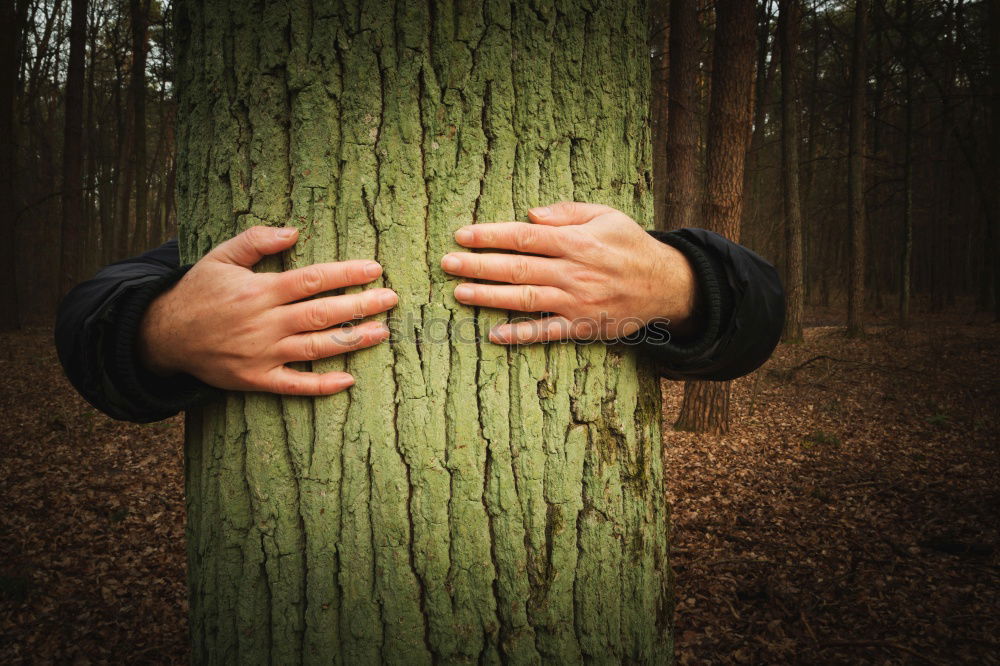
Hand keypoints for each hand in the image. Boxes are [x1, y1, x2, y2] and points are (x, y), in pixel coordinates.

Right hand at [138, 226, 397, 394]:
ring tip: (382, 332)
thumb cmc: (198, 292)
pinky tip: (348, 380)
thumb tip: (294, 231)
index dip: (347, 274)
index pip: (313, 280)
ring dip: (353, 340)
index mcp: (259, 290)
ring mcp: (262, 354)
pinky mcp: (256, 380)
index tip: (374, 269)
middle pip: (323, 313)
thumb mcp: (220, 257)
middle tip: (391, 299)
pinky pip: (295, 385)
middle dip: (361, 305)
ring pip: (317, 347)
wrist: (164, 336)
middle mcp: (265, 323)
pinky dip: (322, 385)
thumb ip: (256, 241)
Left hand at [440, 202, 699, 343]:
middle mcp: (573, 272)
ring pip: (525, 299)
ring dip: (489, 297)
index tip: (461, 235)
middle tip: (446, 263)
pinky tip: (495, 334)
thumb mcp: (606, 216)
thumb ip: (567, 213)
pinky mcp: (582, 326)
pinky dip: (521, 334)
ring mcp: (576, 302)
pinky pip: (546, 332)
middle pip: (517, 268)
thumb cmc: (630, 245)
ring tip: (459, 293)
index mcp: (576, 241)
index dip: (490, 236)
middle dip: (478, 265)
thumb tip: (531, 214)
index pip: (524, 237)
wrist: (667, 285)